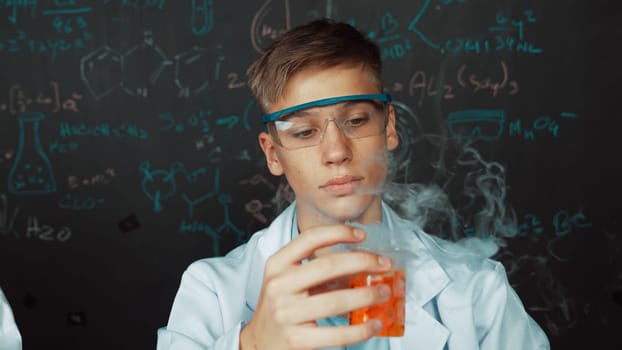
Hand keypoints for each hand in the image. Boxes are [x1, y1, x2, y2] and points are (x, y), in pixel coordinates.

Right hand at [240, 225, 391, 349]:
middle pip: (327, 266)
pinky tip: (374, 323)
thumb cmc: (280, 308)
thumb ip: (315, 271)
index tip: (362, 234)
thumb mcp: (287, 282)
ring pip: (336, 300)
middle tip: (384, 264)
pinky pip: (337, 334)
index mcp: (276, 265)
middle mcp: (279, 286)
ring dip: (367, 295)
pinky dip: (361, 329)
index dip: (338, 233)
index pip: (309, 239)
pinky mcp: (296, 340)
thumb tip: (361, 263)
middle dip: (362, 262)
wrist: (259, 344)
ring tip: (384, 292)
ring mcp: (286, 313)